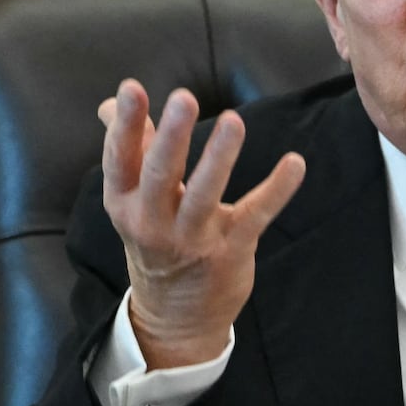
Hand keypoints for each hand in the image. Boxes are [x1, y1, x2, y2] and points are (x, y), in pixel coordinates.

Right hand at [99, 80, 305, 369]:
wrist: (175, 316)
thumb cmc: (157, 241)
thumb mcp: (135, 201)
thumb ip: (132, 149)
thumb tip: (111, 104)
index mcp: (125, 203)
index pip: (120, 160)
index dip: (125, 126)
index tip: (131, 89)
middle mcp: (153, 222)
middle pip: (161, 176)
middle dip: (172, 137)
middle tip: (184, 98)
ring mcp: (192, 239)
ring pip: (205, 195)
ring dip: (220, 157)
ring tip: (234, 121)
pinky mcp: (230, 250)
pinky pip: (255, 215)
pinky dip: (277, 189)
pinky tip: (295, 163)